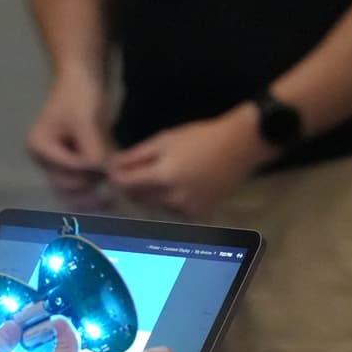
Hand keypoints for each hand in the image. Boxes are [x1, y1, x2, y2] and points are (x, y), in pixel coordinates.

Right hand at [27, 72, 114, 210]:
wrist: (82, 79)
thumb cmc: (79, 95)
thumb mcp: (85, 121)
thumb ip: (92, 148)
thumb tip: (105, 172)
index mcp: (39, 147)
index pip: (68, 168)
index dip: (90, 169)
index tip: (111, 166)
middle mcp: (43, 159)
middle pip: (66, 185)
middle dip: (90, 185)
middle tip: (113, 187)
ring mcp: (56, 163)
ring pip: (73, 190)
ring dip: (92, 194)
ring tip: (113, 198)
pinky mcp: (71, 164)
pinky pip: (81, 184)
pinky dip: (95, 189)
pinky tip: (111, 196)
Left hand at [107, 107, 272, 220]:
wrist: (240, 146)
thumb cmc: (201, 137)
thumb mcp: (166, 139)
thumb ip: (136, 155)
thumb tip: (112, 166)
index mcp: (164, 175)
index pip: (126, 183)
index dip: (116, 177)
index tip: (115, 170)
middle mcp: (174, 197)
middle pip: (139, 197)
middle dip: (133, 186)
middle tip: (137, 172)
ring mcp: (188, 208)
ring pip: (156, 206)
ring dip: (151, 195)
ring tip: (160, 177)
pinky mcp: (200, 213)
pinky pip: (174, 212)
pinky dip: (169, 202)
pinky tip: (178, 187)